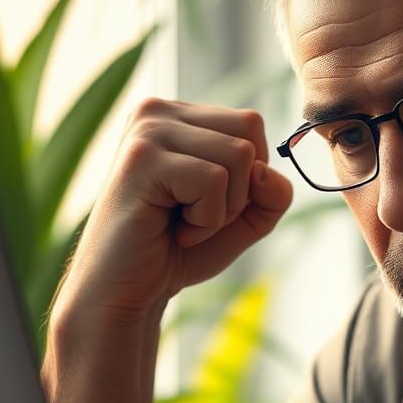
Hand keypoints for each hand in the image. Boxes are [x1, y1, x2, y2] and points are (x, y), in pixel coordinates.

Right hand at [57, 99, 293, 319]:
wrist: (129, 290)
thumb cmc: (180, 250)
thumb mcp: (244, 218)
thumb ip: (273, 193)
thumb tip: (264, 172)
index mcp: (179, 116)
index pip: (251, 123)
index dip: (250, 176)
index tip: (206, 202)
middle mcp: (158, 111)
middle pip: (249, 132)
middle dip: (240, 189)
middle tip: (194, 214)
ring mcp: (147, 130)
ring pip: (239, 155)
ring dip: (222, 208)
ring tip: (181, 222)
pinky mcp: (142, 158)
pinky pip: (214, 180)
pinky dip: (206, 221)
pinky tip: (171, 229)